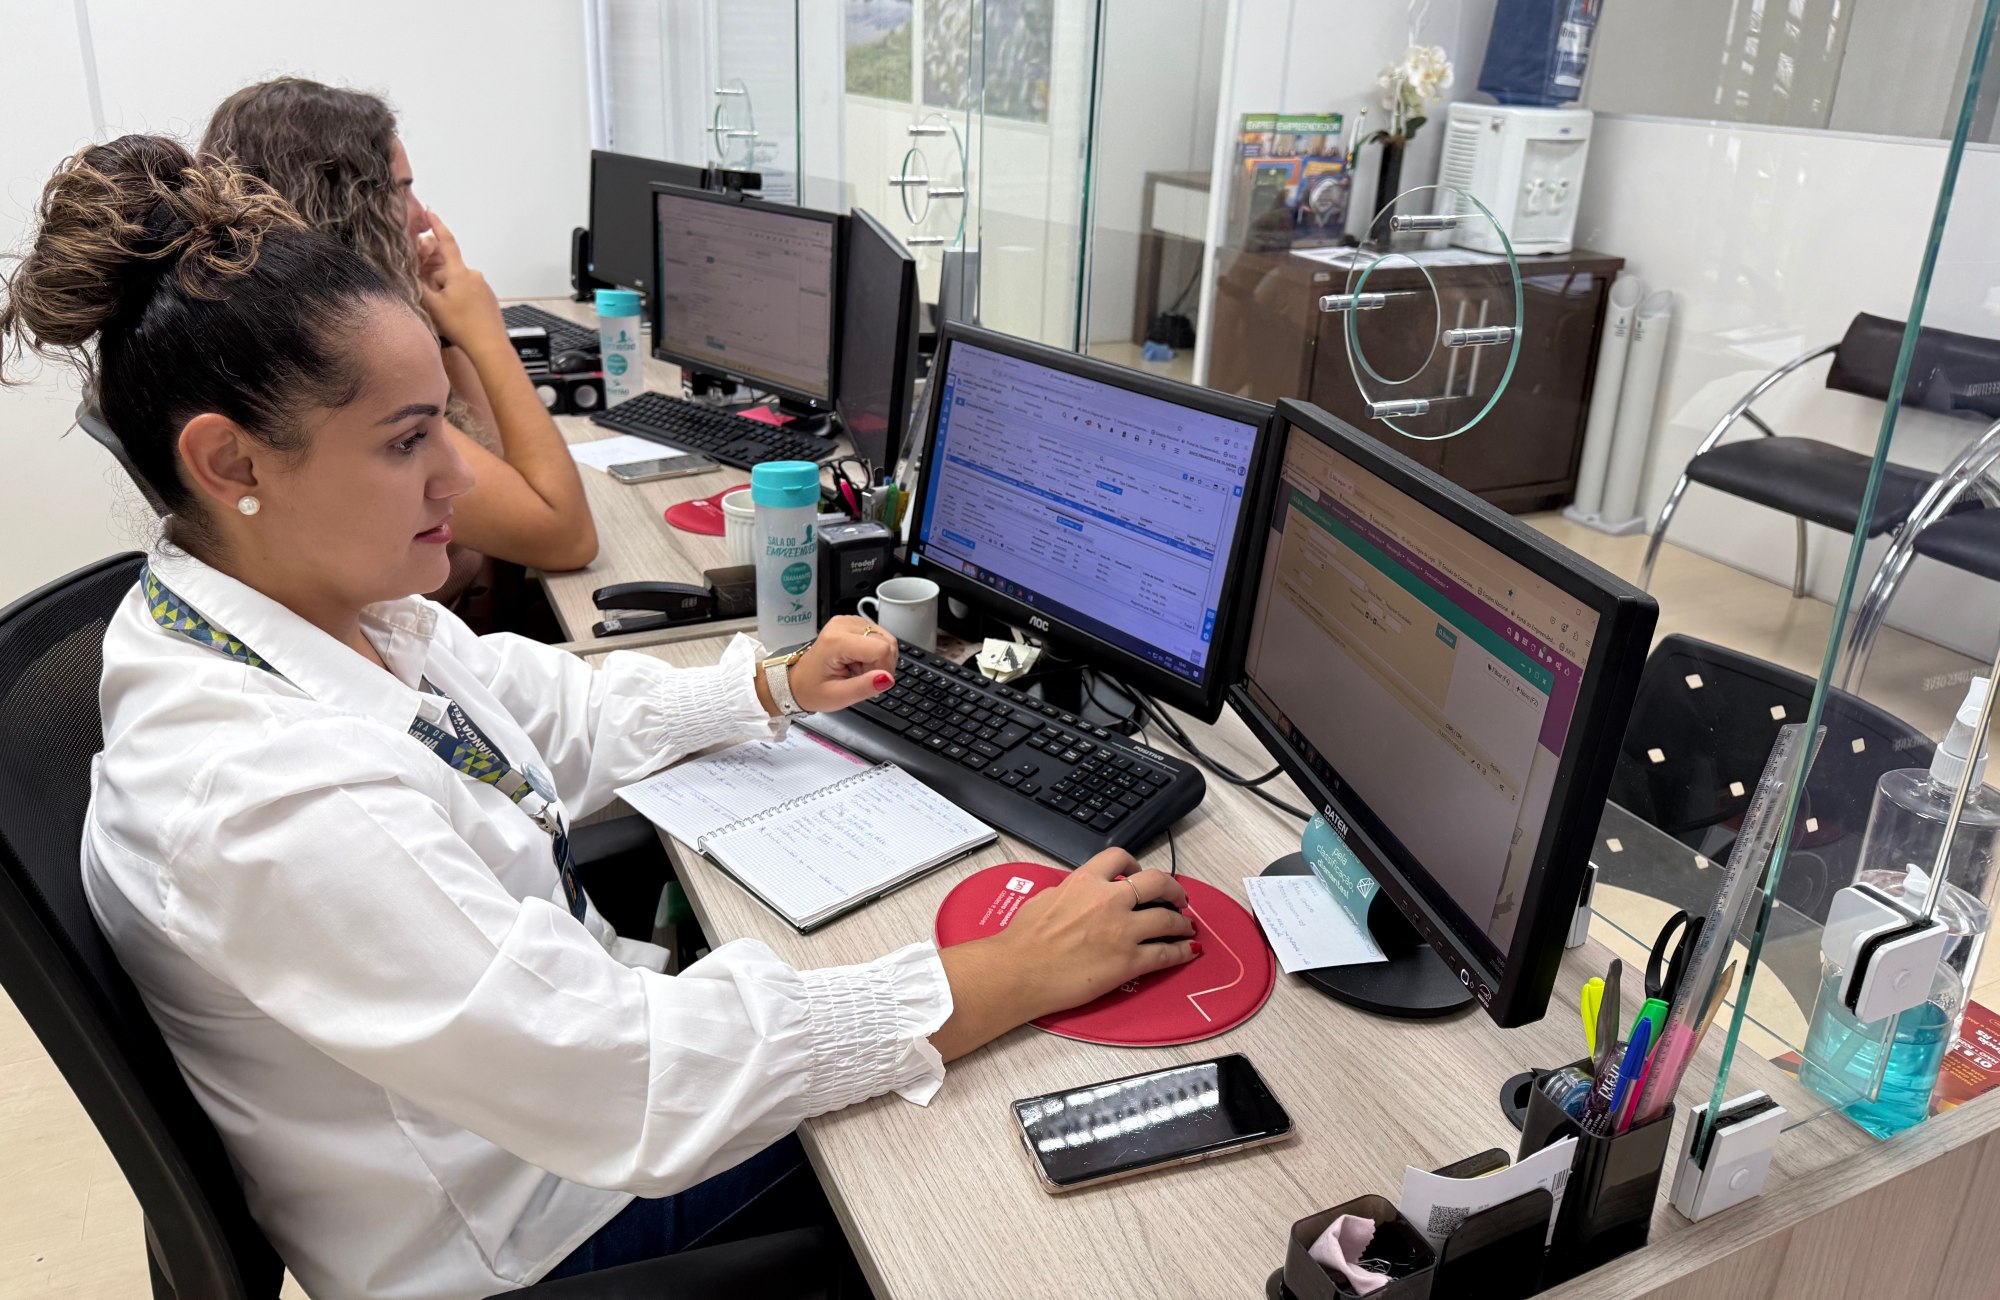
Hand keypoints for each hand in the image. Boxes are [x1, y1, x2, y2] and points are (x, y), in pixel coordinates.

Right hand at [414, 209, 505, 350]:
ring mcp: (483, 286)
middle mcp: (474, 274)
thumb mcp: (433, 305)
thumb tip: (413, 273)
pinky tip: (460, 318)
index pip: (446, 241)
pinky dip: (460, 301)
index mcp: (459, 272)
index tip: (430, 211)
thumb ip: (420, 286)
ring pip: (457, 284)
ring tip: (450, 316)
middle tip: (435, 304)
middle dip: (437, 283)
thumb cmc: (462, 325)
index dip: (436, 225)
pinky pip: (468, 293)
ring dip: (448, 294)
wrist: (489, 345)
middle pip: (447, 271)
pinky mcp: (488, 298)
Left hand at [784, 615, 897, 712]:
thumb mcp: (837, 697)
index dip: (884, 669)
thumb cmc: (812, 689)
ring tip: (858, 671)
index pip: (881, 649)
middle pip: (886, 642)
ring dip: (878, 659)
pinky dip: (875, 653)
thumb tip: (887, 678)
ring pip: (885, 639)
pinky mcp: (853, 623)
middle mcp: (843, 624)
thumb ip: (863, 687)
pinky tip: (859, 662)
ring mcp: (849, 621)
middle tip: (862, 678)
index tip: (872, 683)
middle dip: (881, 665)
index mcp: (837, 641)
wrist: (797, 682)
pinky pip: (879, 637)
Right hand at [992, 850, 1197, 1018]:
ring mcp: (1122, 931)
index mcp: (1085, 882)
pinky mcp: (1128, 962)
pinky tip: (1188, 950)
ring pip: (1168, 918)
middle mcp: (1109, 901)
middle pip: (1157, 883)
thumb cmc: (1022, 940)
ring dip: (1181, 922)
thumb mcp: (1044, 898)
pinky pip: (1165, 953)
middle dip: (1173, 889)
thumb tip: (1075, 893)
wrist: (1019, 971)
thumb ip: (1068, 891)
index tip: (1139, 874)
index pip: (1120, 858)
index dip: (1136, 865)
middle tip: (1177, 898)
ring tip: (1185, 926)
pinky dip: (1181, 951)